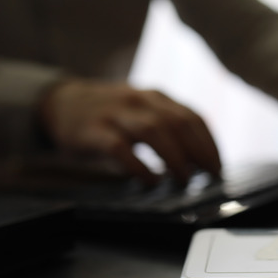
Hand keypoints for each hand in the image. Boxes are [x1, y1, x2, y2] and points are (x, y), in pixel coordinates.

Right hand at [39, 80, 220, 183]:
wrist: (60, 102)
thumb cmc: (110, 114)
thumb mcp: (142, 111)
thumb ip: (168, 126)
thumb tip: (201, 158)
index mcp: (156, 97)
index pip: (192, 117)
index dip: (209, 142)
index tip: (218, 166)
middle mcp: (138, 101)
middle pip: (178, 122)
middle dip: (199, 151)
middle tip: (210, 175)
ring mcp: (115, 114)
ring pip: (153, 130)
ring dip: (174, 157)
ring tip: (185, 179)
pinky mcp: (93, 131)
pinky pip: (119, 148)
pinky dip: (139, 165)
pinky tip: (150, 180)